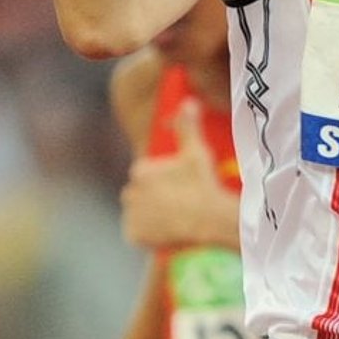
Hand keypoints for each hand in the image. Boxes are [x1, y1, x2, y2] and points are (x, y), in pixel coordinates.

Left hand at [121, 98, 238, 249]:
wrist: (209, 219)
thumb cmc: (203, 184)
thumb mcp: (196, 152)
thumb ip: (188, 126)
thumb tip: (189, 102)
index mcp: (140, 171)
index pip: (145, 175)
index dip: (162, 181)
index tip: (180, 187)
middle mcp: (129, 192)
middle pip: (140, 194)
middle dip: (153, 198)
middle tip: (179, 203)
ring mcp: (131, 216)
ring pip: (138, 214)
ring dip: (149, 216)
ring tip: (174, 219)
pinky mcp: (134, 236)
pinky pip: (137, 234)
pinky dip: (147, 235)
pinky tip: (165, 233)